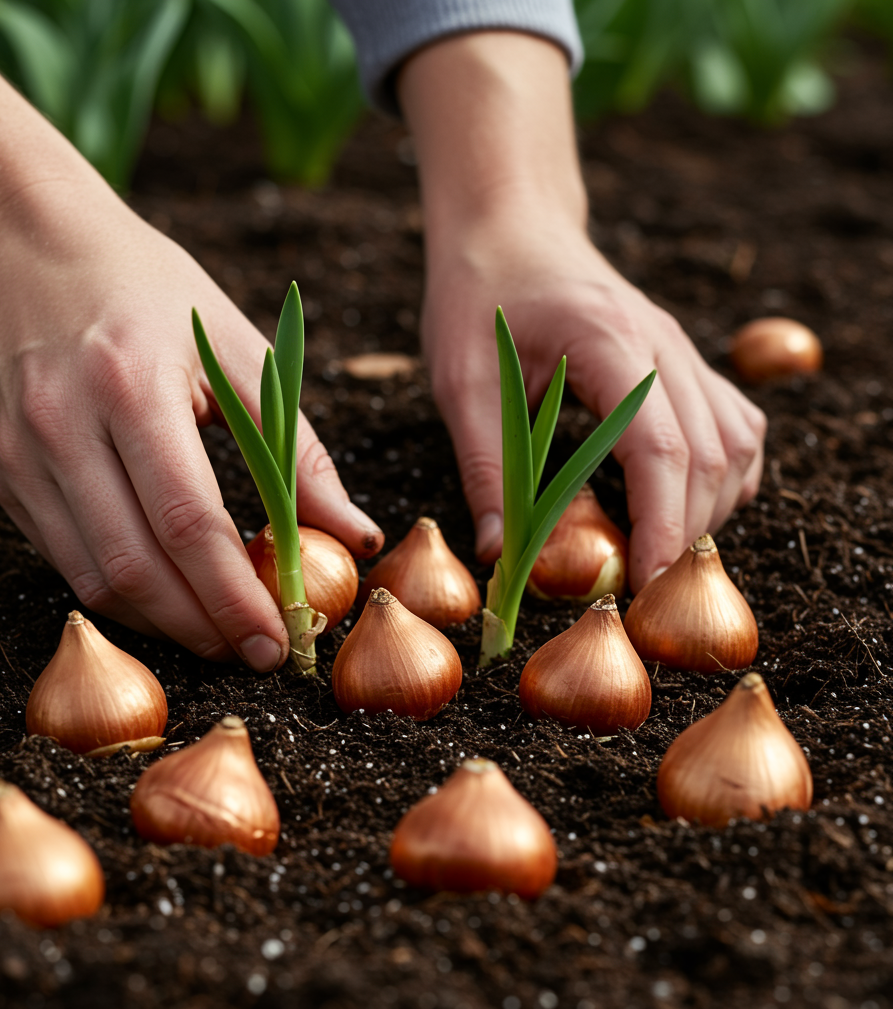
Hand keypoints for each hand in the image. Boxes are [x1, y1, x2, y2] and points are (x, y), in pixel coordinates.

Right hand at [0, 184, 381, 664]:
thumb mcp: (234, 347)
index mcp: (132, 388)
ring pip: (94, 579)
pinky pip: (64, 559)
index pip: (187, 522)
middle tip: (257, 650)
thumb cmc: (145, 289)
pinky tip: (167, 595)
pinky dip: (123, 592)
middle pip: (136, 568)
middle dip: (203, 627)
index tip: (279, 642)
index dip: (235, 596)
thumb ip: (296, 448)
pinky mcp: (2, 474)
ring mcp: (21, 456)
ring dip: (163, 623)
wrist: (22, 244)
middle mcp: (64, 428)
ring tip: (219, 631)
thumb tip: (353, 534)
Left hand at [421, 220, 764, 591]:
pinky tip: (678, 504)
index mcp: (609, 341)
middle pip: (711, 456)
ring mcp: (681, 349)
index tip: (643, 583)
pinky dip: (720, 476)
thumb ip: (486, 468)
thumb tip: (501, 555)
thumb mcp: (462, 383)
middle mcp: (664, 343)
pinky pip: (732, 424)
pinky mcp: (681, 360)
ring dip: (707, 509)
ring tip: (655, 552)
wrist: (508, 228)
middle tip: (640, 589)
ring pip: (735, 443)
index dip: (660, 525)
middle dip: (682, 533)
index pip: (662, 448)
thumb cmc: (478, 296)